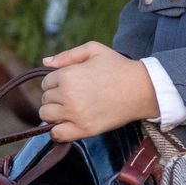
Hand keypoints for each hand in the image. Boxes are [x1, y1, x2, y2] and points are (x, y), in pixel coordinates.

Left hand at [39, 42, 158, 142]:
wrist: (140, 89)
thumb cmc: (118, 67)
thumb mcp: (94, 50)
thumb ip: (67, 55)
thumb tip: (45, 62)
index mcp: (67, 75)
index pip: (46, 83)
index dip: (56, 83)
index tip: (70, 84)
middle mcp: (68, 95)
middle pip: (45, 99)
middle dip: (55, 97)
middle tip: (74, 96)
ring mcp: (75, 114)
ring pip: (47, 116)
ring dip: (55, 113)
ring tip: (70, 109)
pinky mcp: (84, 130)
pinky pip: (57, 134)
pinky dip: (58, 131)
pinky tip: (68, 124)